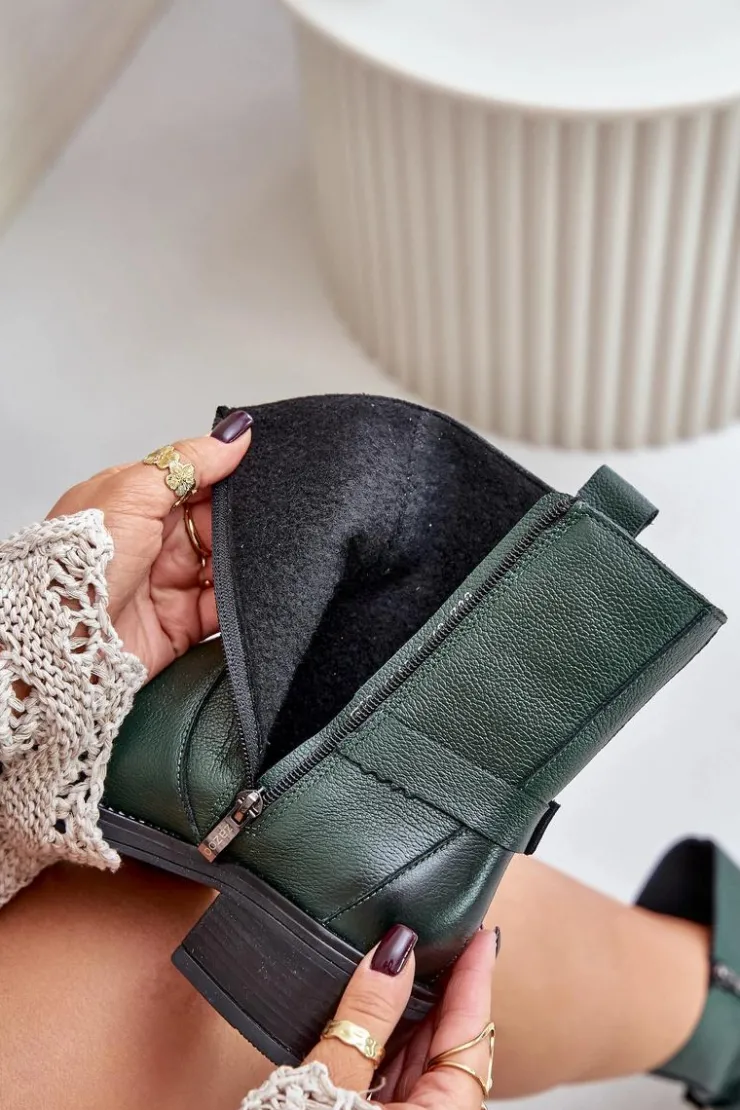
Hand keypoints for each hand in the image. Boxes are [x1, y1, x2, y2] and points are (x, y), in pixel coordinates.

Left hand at [47, 410, 252, 677]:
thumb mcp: (133, 492)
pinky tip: (246, 590)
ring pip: (224, 565)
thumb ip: (188, 462)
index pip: (193, 480)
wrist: (65, 636)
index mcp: (135, 501)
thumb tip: (231, 435)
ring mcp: (166, 581)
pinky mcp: (180, 622)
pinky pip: (222, 608)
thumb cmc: (78, 563)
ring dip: (240, 561)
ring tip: (249, 556)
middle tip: (251, 520)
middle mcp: (152, 540)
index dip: (224, 478)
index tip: (254, 472)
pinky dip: (239, 601)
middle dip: (236, 522)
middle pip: (213, 523)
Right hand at [304, 926, 497, 1107]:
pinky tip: (383, 1008)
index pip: (472, 1033)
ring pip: (423, 1062)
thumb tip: (393, 952)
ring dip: (413, 1014)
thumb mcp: (335, 1079)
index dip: (476, 977)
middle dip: (444, 988)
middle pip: (449, 1044)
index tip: (482, 935)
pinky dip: (391, 1042)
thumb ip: (367, 1017)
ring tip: (410, 961)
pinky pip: (399, 1081)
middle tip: (443, 935)